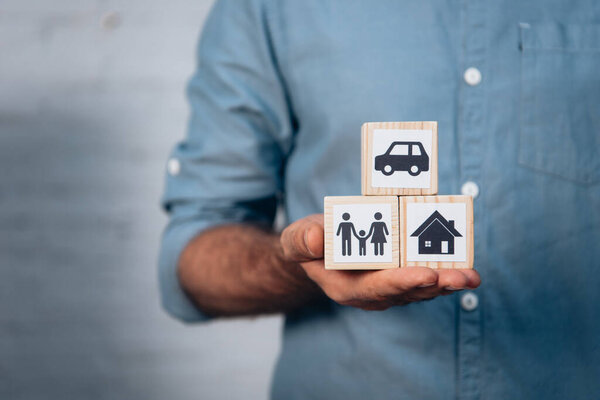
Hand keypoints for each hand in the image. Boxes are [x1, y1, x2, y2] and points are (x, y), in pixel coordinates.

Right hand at [280, 214, 480, 310]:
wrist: (318, 250)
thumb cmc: (308, 243)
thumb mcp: (297, 239)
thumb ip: (302, 241)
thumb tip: (315, 239)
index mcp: (346, 287)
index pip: (377, 288)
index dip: (402, 282)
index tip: (426, 275)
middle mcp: (371, 294)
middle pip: (407, 292)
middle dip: (436, 285)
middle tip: (463, 278)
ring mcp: (387, 288)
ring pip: (421, 289)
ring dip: (447, 282)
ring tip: (471, 276)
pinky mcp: (399, 278)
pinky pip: (424, 278)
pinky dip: (444, 272)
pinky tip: (465, 267)